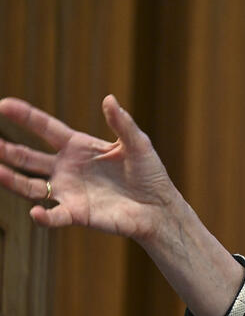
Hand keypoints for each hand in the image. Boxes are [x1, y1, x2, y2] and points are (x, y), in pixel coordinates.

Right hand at [0, 95, 181, 242]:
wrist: (159, 207)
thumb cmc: (150, 173)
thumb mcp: (138, 144)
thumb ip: (122, 123)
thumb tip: (108, 98)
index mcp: (79, 147)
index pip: (46, 128)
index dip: (26, 117)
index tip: (4, 104)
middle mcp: (67, 168)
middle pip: (29, 157)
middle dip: (8, 150)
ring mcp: (68, 192)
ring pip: (30, 186)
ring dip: (12, 180)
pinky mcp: (76, 213)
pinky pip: (54, 216)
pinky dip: (43, 217)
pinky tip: (36, 212)